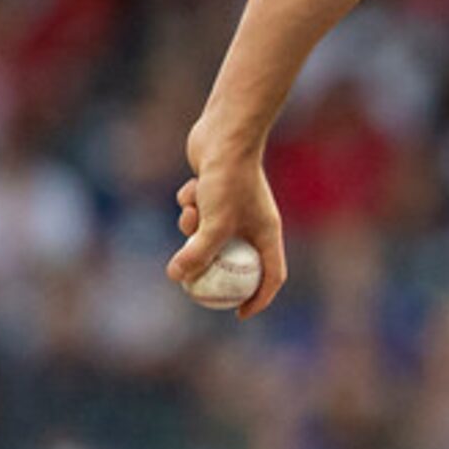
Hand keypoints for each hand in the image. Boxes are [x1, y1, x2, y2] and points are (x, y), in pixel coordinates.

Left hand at [168, 150, 287, 318]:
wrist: (225, 134)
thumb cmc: (228, 179)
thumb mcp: (213, 224)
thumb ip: (196, 253)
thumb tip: (177, 278)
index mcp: (267, 233)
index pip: (271, 276)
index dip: (258, 299)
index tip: (239, 314)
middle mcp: (254, 223)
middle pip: (235, 259)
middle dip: (211, 267)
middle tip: (191, 283)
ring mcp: (235, 208)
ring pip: (208, 234)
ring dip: (192, 228)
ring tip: (191, 210)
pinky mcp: (215, 194)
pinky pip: (198, 212)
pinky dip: (190, 205)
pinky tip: (192, 187)